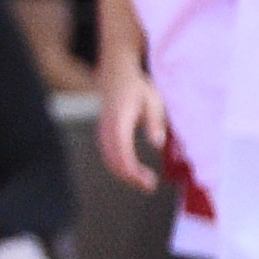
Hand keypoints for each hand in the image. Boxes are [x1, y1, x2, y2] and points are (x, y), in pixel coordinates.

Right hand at [93, 46, 165, 186]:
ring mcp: (102, 130)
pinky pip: (108, 154)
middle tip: (150, 185)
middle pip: (113, 161)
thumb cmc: (137, 87)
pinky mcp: (103, 132)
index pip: (122, 154)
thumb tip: (156, 143)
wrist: (115, 72)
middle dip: (131, 177)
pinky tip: (134, 169)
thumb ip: (154, 122)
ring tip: (145, 180)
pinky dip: (120, 166)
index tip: (150, 182)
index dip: (134, 172)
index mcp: (119, 121)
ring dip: (125, 173)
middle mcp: (106, 128)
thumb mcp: (152, 101)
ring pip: (109, 160)